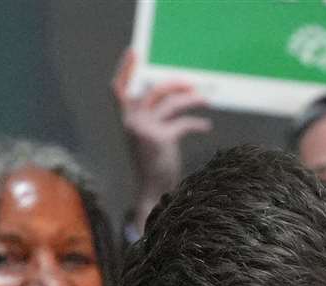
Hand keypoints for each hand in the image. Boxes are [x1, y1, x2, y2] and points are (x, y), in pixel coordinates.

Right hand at [112, 49, 212, 232]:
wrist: (153, 193)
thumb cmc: (154, 165)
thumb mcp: (148, 138)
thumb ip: (153, 117)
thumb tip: (174, 96)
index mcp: (126, 120)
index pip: (119, 89)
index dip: (125, 69)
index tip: (133, 51)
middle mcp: (132, 122)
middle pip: (155, 90)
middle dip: (176, 84)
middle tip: (193, 85)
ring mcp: (146, 129)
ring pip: (172, 104)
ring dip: (192, 100)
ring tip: (206, 101)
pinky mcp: (161, 138)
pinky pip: (184, 123)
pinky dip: (197, 123)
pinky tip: (205, 126)